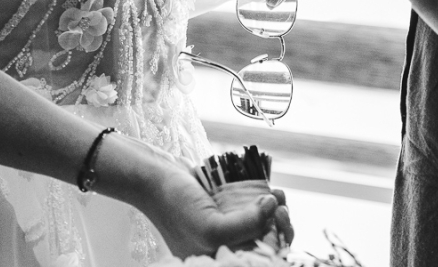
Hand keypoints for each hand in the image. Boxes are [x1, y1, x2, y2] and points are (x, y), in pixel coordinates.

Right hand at [140, 165, 281, 257]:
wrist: (156, 178)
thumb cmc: (176, 207)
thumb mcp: (211, 228)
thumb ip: (246, 225)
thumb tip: (272, 207)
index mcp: (219, 261)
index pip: (258, 261)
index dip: (276, 244)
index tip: (280, 221)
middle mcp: (225, 248)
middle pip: (265, 244)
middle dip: (280, 226)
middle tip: (281, 209)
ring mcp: (228, 227)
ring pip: (264, 225)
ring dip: (276, 211)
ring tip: (277, 195)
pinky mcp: (229, 208)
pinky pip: (254, 208)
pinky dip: (266, 200)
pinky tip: (271, 190)